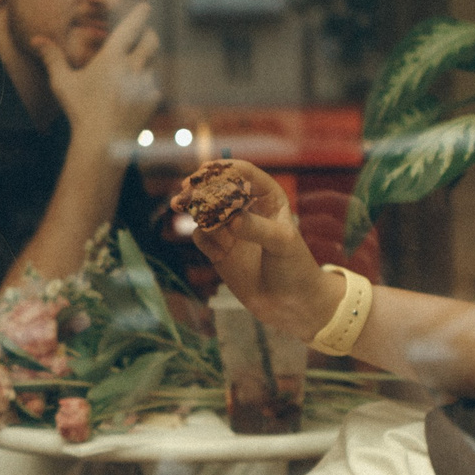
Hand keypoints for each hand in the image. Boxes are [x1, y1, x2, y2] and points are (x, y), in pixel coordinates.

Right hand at [29, 2, 159, 153]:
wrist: (102, 142)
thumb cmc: (80, 110)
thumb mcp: (63, 83)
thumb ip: (52, 58)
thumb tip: (36, 40)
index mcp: (113, 57)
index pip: (132, 26)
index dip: (140, 14)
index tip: (145, 6)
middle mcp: (134, 66)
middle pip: (152, 40)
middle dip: (149, 34)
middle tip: (143, 35)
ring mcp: (146, 83)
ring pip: (154, 63)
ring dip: (146, 61)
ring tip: (135, 66)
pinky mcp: (153, 100)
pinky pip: (154, 86)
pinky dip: (147, 85)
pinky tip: (136, 93)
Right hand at [185, 160, 338, 342]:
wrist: (292, 304)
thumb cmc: (294, 267)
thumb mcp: (281, 244)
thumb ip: (256, 228)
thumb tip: (230, 220)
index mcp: (268, 198)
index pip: (243, 173)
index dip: (223, 170)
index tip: (206, 173)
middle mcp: (247, 210)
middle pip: (218, 189)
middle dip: (200, 186)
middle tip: (185, 188)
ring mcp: (232, 230)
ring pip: (205, 211)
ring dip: (192, 207)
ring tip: (179, 205)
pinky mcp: (220, 250)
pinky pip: (203, 235)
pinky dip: (202, 237)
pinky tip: (213, 250)